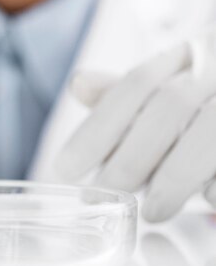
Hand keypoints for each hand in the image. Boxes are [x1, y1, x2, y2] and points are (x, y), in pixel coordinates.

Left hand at [56, 32, 215, 221]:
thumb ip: (125, 93)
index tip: (65, 169)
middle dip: (132, 157)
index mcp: (191, 53)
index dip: (99, 127)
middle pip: (171, 106)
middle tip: (106, 196)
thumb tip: (78, 84)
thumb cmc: (209, 98)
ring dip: (175, 177)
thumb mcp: (170, 87)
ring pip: (209, 130)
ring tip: (152, 212)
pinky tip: (206, 201)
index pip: (136, 84)